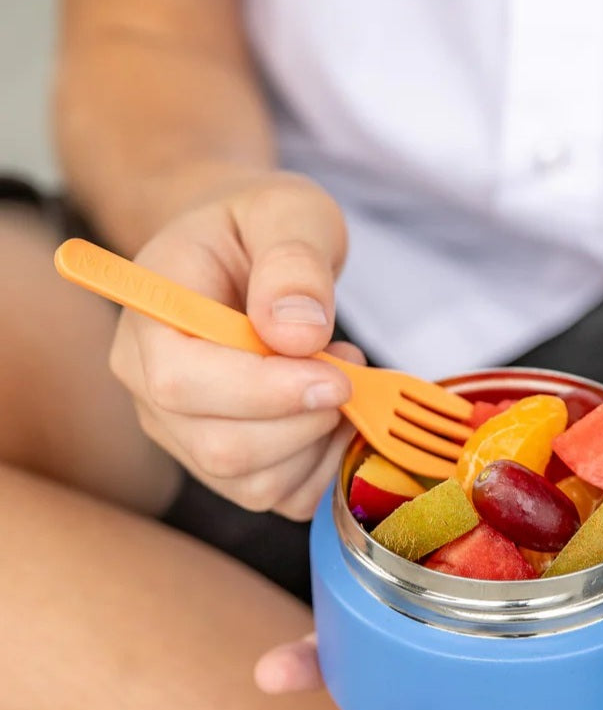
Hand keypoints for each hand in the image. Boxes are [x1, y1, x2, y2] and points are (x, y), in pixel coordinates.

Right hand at [109, 171, 361, 519]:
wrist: (248, 255)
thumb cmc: (259, 229)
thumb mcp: (287, 213)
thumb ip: (294, 263)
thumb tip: (298, 332)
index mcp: (149, 324)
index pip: (181, 385)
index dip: (264, 391)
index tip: (335, 374)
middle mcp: (153, 394)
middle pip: (221, 449)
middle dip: (305, 422)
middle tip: (346, 367)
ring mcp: (189, 438)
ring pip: (255, 483)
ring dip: (319, 441)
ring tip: (339, 377)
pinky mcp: (232, 468)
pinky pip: (283, 496)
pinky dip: (325, 466)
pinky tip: (334, 414)